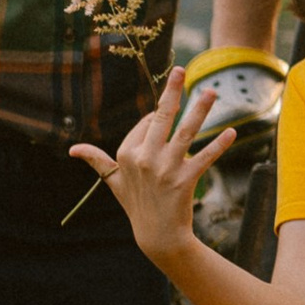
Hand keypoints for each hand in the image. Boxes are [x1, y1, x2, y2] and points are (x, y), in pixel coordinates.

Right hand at [70, 70, 233, 263]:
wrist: (157, 235)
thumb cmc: (136, 204)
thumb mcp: (113, 181)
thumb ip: (96, 160)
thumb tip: (72, 149)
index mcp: (127, 153)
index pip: (147, 122)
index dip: (158, 117)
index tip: (166, 114)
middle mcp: (144, 158)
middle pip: (161, 118)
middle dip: (171, 92)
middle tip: (182, 70)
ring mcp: (165, 170)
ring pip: (185, 133)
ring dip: (199, 110)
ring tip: (211, 91)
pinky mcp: (184, 181)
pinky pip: (204, 158)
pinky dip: (218, 145)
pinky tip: (231, 132)